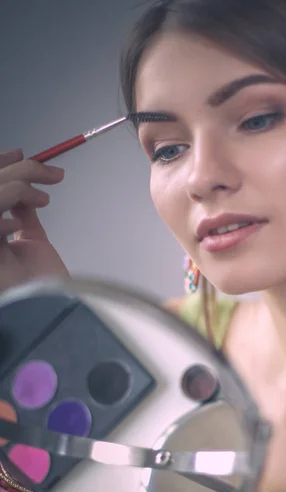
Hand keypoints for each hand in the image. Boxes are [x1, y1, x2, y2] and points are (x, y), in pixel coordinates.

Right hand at [0, 149, 69, 293]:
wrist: (48, 313)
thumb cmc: (41, 285)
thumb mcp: (31, 242)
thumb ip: (23, 215)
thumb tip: (25, 192)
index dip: (0, 165)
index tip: (21, 154)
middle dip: (17, 170)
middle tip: (49, 171)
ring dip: (17, 188)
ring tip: (44, 199)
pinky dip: (2, 223)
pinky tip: (18, 228)